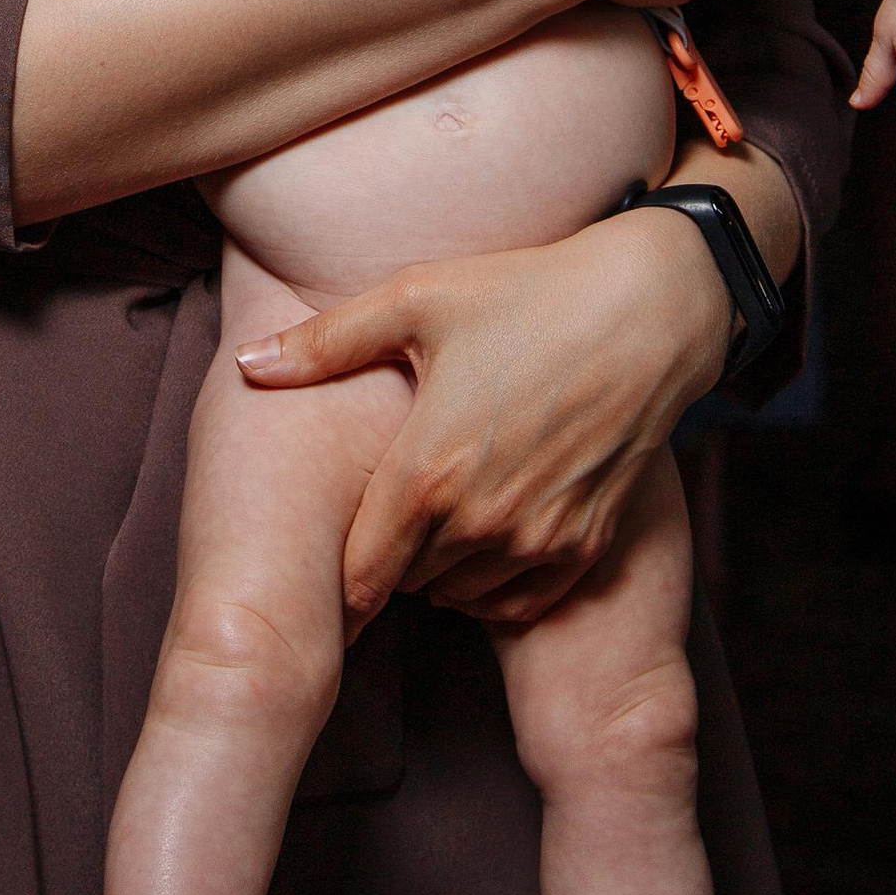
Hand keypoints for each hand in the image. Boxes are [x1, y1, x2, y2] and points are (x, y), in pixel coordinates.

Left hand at [231, 200, 760, 627]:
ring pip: (461, 596)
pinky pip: (519, 602)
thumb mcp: (417, 298)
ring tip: (442, 515)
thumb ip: (325, 342)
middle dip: (393, 557)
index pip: (361, 572)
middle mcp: (482, 520)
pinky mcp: (585, 545)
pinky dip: (497, 584)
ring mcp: (538, 540)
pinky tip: (491, 532)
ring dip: (443, 571)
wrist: (649, 309)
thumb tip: (246, 364)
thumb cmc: (526, 292)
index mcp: (428, 470)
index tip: (329, 573)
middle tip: (392, 516)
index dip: (340, 579)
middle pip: (409, 583)